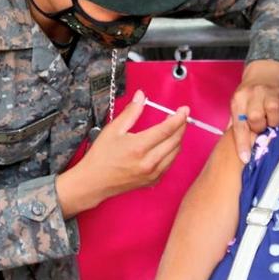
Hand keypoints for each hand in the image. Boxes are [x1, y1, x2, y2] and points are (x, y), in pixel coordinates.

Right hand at [57, 90, 187, 217]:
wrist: (94, 182)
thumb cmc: (100, 157)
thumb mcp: (113, 130)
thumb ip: (130, 112)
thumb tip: (141, 97)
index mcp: (139, 147)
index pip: (166, 130)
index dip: (178, 118)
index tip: (184, 110)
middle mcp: (149, 162)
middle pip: (175, 141)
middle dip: (181, 126)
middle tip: (180, 116)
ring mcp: (152, 174)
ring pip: (175, 153)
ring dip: (177, 139)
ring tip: (173, 129)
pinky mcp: (152, 181)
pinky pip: (169, 164)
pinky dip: (171, 152)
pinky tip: (166, 145)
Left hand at [230, 59, 278, 162]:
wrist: (264, 72)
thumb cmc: (249, 95)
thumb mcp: (238, 105)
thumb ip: (236, 125)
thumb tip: (235, 149)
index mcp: (238, 100)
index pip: (239, 124)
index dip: (242, 143)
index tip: (245, 158)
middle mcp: (254, 93)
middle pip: (256, 117)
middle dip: (259, 127)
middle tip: (262, 127)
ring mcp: (271, 92)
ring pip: (274, 111)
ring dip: (274, 121)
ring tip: (273, 121)